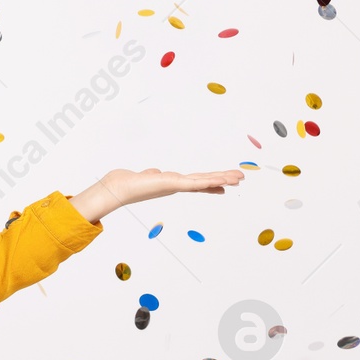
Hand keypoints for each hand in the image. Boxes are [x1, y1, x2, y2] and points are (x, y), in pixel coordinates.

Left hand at [69, 167, 245, 223]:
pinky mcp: (172, 184)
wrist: (118, 188)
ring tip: (238, 178)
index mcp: (172, 183)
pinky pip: (195, 183)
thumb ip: (153, 174)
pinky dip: (208, 182)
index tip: (225, 182)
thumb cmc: (128, 183)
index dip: (211, 182)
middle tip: (241, 178)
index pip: (196, 181)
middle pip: (204, 181)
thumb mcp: (145, 176)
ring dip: (221, 179)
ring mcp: (176, 186)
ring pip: (203, 182)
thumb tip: (155, 172)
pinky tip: (221, 180)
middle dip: (223, 179)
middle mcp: (176, 185)